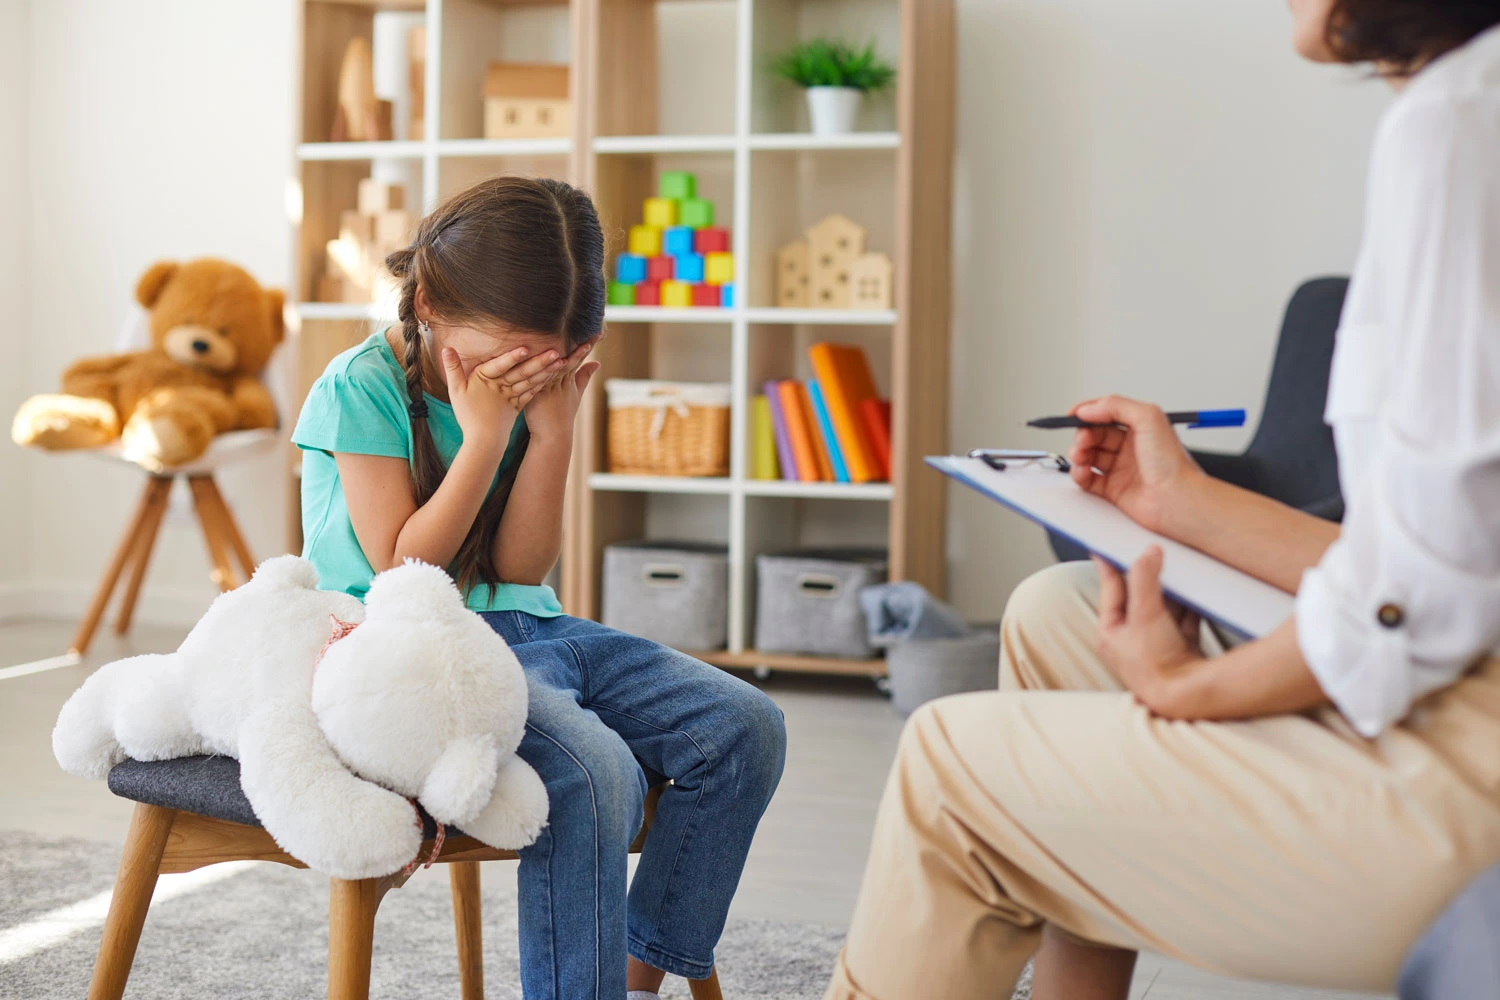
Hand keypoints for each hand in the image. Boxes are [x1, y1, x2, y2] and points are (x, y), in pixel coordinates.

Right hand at [442, 345, 563, 457]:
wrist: (482, 441)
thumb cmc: (468, 414)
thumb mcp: (456, 391)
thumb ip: (452, 368)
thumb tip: (447, 348)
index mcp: (485, 380)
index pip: (499, 367)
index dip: (512, 358)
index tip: (526, 348)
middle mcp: (501, 387)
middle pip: (521, 372)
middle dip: (540, 362)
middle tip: (556, 352)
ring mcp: (512, 396)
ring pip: (531, 381)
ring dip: (546, 370)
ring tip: (561, 361)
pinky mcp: (519, 405)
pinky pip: (533, 392)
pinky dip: (543, 383)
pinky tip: (554, 374)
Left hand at [523, 340, 600, 444]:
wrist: (553, 436)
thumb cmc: (562, 416)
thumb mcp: (575, 395)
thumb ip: (584, 377)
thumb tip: (597, 363)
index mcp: (569, 379)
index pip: (579, 358)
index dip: (589, 344)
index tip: (599, 330)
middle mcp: (562, 381)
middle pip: (571, 358)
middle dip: (581, 344)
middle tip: (592, 329)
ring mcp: (550, 386)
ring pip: (556, 365)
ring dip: (560, 350)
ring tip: (564, 334)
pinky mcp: (538, 393)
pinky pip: (539, 376)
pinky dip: (540, 366)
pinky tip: (539, 354)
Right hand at [1067, 395, 1205, 532]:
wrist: (1176, 500)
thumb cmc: (1172, 463)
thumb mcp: (1149, 418)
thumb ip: (1116, 406)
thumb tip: (1088, 409)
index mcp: (1139, 428)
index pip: (1107, 414)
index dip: (1088, 412)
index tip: (1073, 415)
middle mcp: (1130, 447)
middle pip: (1094, 435)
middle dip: (1083, 435)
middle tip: (1082, 440)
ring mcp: (1121, 469)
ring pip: (1088, 456)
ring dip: (1078, 453)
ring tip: (1081, 456)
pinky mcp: (1113, 490)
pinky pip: (1088, 479)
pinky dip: (1079, 474)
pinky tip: (1082, 471)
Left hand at [1094, 548, 1206, 716]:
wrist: (1187, 698)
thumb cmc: (1156, 663)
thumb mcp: (1145, 613)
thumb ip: (1144, 579)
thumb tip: (1148, 552)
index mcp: (1111, 632)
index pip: (1110, 588)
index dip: (1110, 563)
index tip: (1107, 543)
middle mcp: (1131, 640)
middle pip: (1140, 596)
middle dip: (1148, 575)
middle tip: (1153, 549)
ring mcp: (1157, 645)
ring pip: (1164, 607)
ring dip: (1172, 590)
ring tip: (1179, 566)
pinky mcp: (1181, 650)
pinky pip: (1185, 620)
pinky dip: (1191, 607)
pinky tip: (1199, 592)